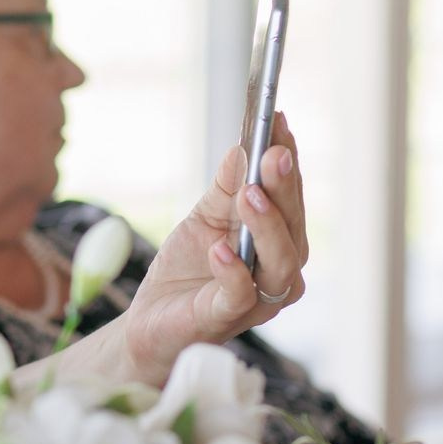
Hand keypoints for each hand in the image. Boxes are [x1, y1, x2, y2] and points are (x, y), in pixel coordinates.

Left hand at [119, 113, 308, 384]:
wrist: (148, 322)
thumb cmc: (185, 271)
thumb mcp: (203, 219)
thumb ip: (225, 188)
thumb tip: (243, 146)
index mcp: (277, 241)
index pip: (290, 197)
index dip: (288, 160)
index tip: (278, 120)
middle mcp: (279, 271)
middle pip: (294, 227)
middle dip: (285, 188)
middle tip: (273, 154)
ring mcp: (258, 299)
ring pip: (281, 263)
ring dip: (267, 226)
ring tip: (249, 195)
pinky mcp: (227, 319)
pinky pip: (240, 296)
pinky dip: (233, 271)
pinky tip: (219, 248)